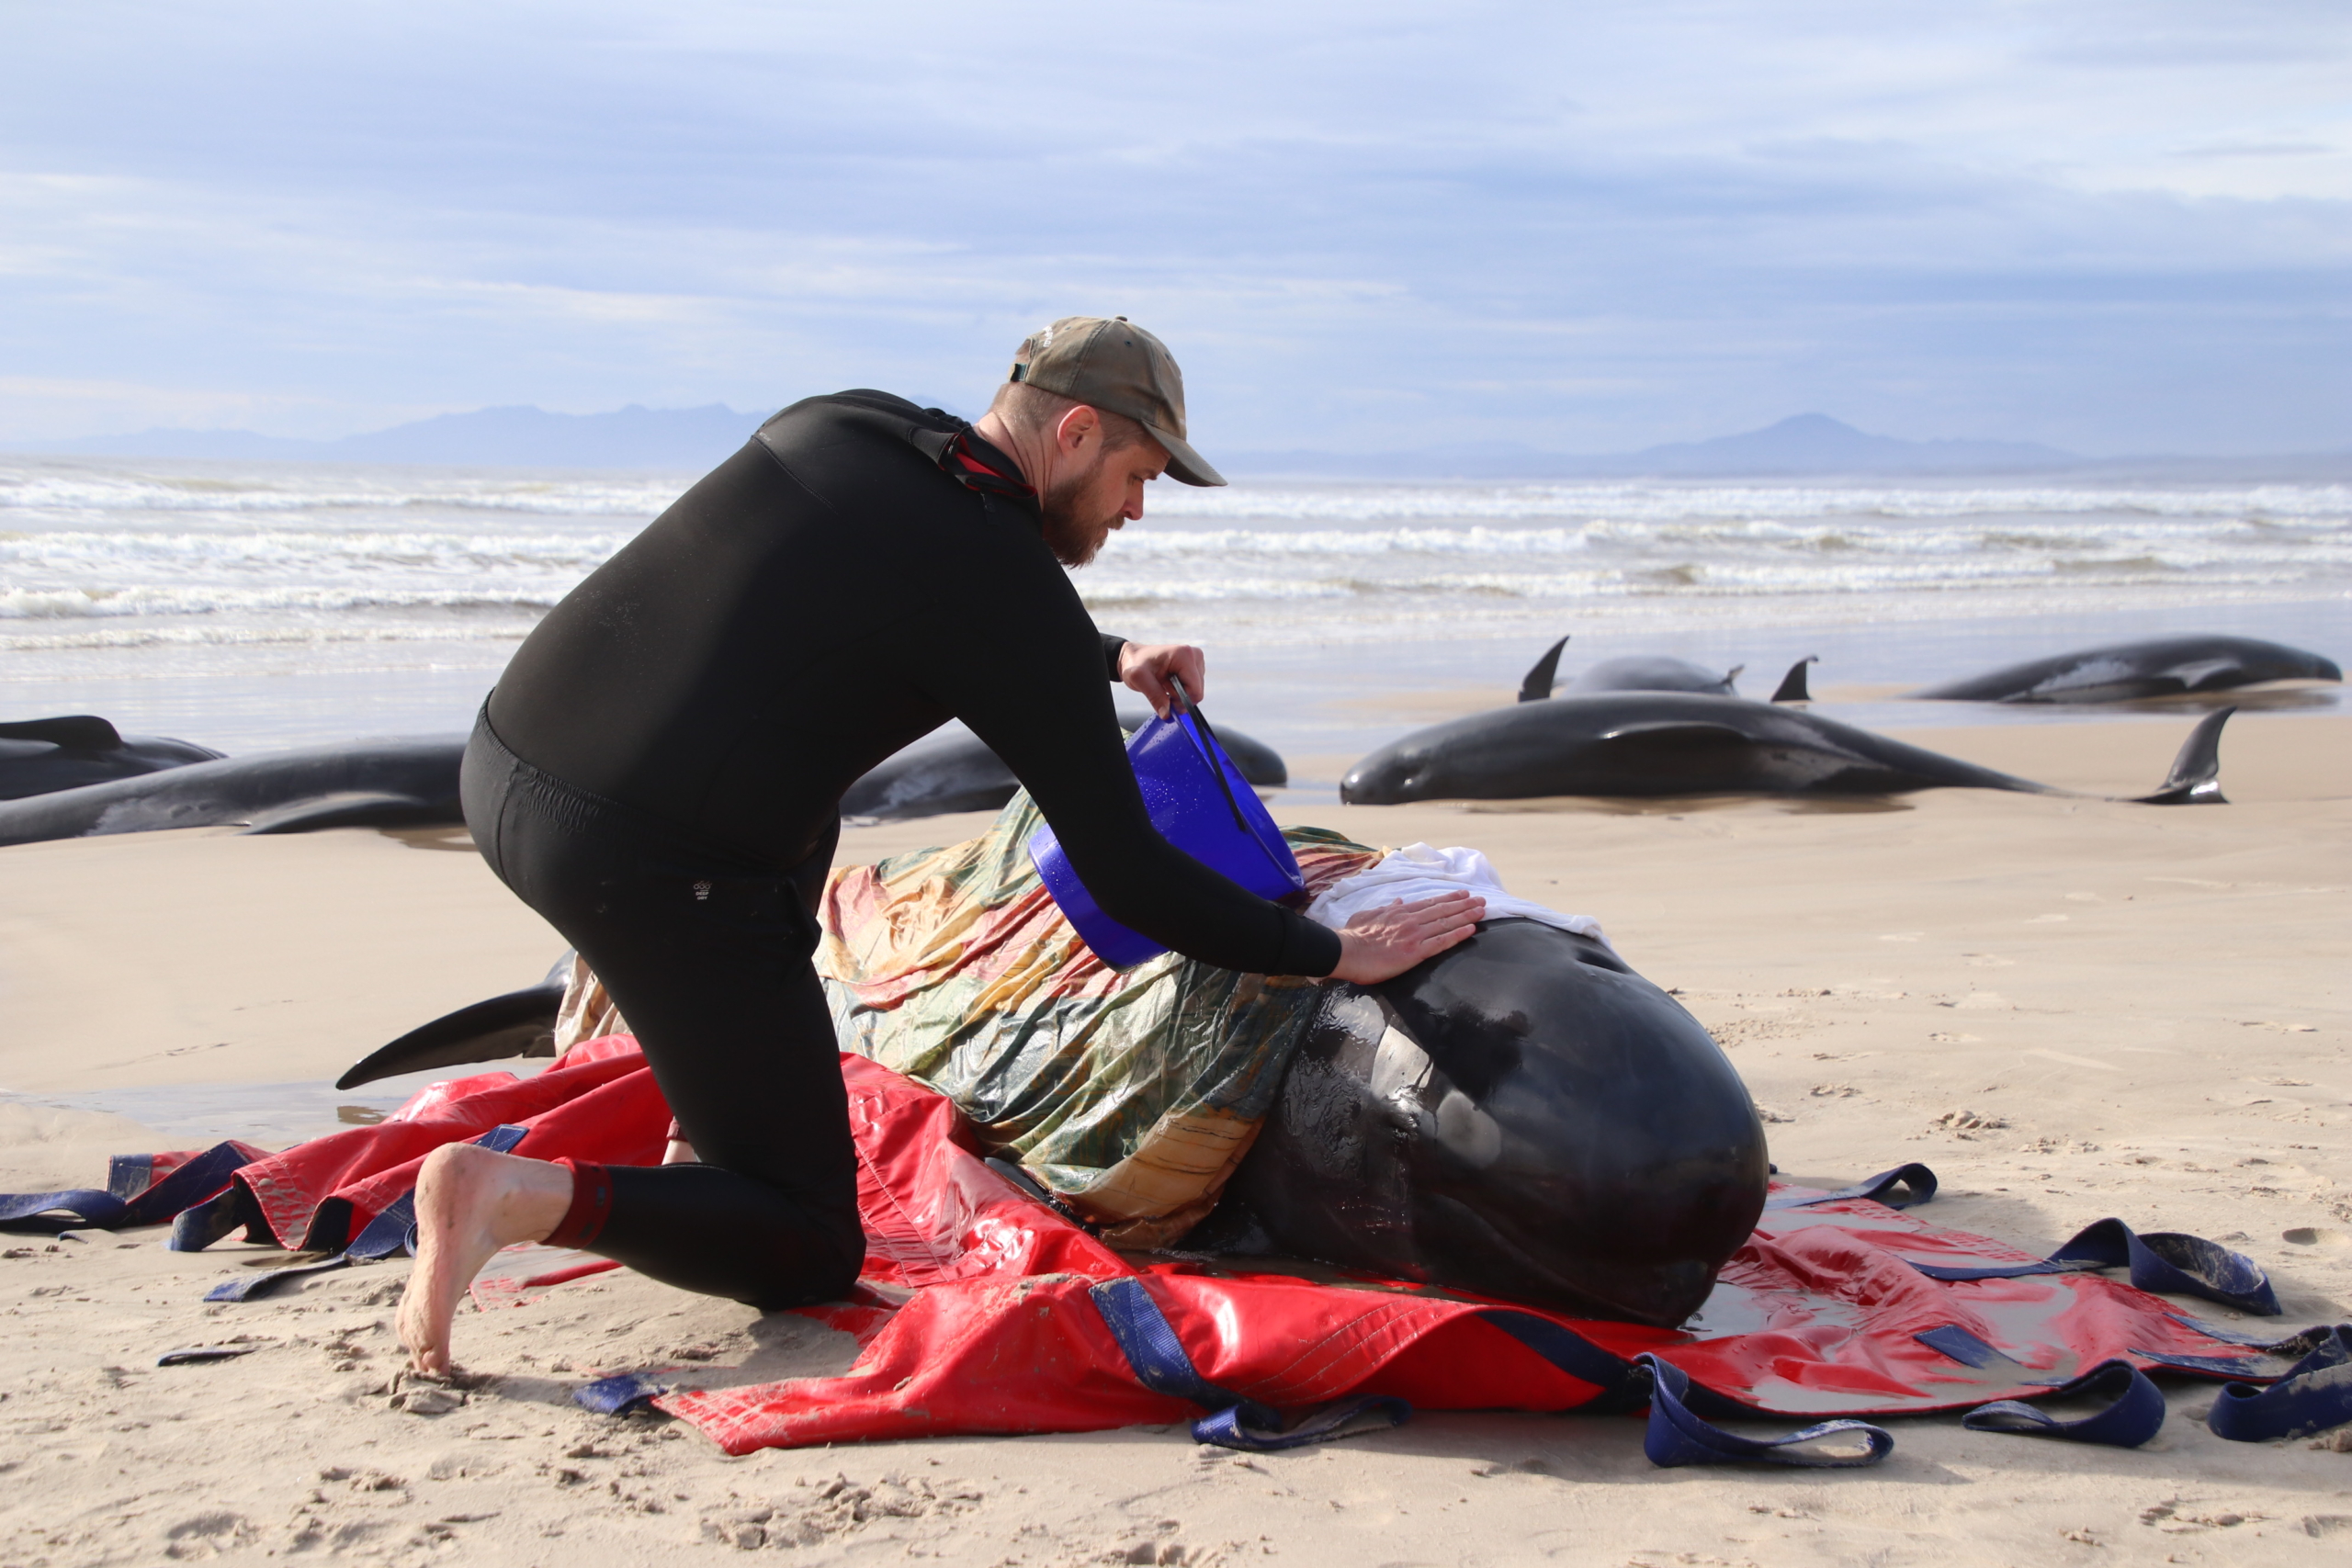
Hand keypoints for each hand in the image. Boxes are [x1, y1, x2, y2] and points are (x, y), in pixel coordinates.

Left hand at [1118, 641, 1207, 717]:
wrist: (1134, 657)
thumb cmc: (1135, 663)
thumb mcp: (1139, 679)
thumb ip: (1154, 697)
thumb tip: (1167, 715)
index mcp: (1184, 655)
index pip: (1195, 689)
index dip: (1182, 701)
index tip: (1166, 699)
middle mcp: (1194, 655)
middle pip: (1197, 691)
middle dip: (1180, 698)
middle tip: (1163, 691)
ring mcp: (1196, 660)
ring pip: (1195, 691)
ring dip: (1180, 694)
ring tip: (1164, 684)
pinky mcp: (1195, 666)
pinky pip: (1193, 687)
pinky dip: (1181, 690)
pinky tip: (1169, 682)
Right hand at [1328, 891, 1485, 984]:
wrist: (1346, 951)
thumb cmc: (1353, 935)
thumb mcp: (1367, 914)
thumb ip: (1385, 908)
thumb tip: (1398, 901)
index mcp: (1399, 912)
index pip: (1429, 903)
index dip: (1448, 898)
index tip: (1463, 894)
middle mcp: (1410, 920)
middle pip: (1442, 910)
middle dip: (1464, 904)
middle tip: (1481, 900)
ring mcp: (1414, 936)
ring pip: (1446, 923)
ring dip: (1466, 915)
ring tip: (1482, 910)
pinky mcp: (1414, 952)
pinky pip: (1441, 942)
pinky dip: (1458, 934)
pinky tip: (1471, 929)